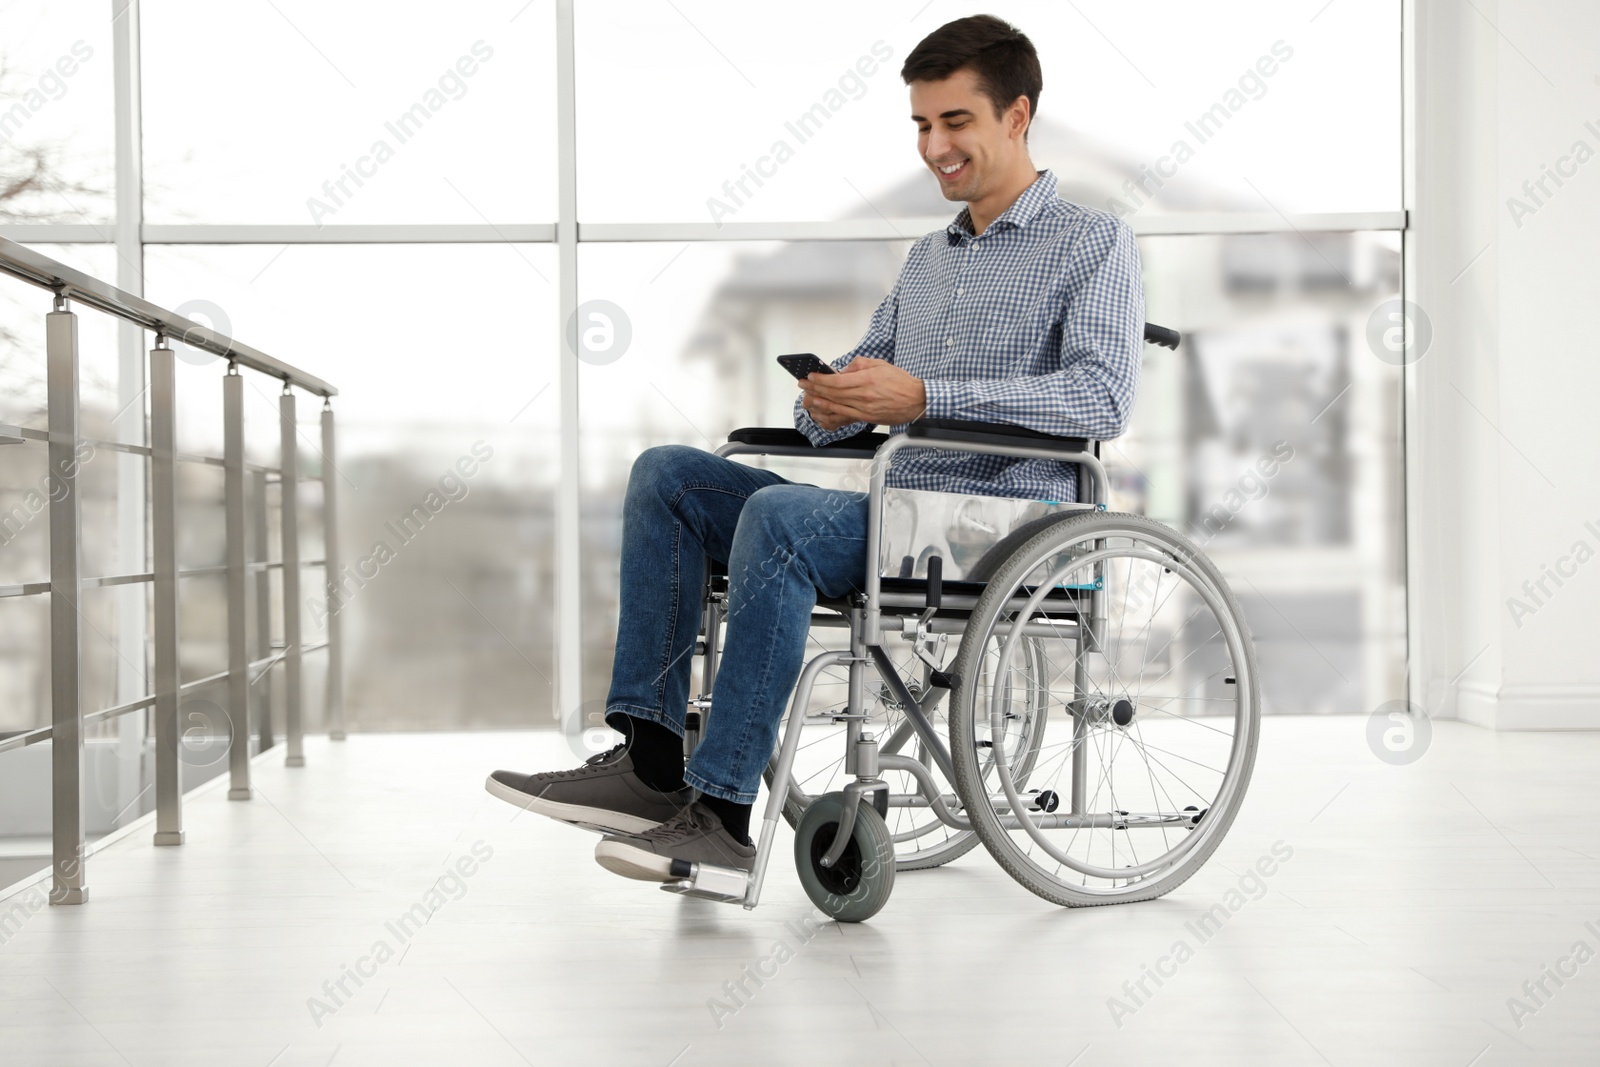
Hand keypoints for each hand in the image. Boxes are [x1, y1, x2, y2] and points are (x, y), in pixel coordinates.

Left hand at [800, 357, 926, 429]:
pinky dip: (831, 410)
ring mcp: (865, 408)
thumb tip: (842, 370)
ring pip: (837, 405)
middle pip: (834, 393)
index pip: (838, 381)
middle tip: (803, 384)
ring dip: (819, 400)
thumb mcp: (880, 364)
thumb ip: (859, 365)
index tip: (811, 376)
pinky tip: (822, 407)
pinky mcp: (866, 417)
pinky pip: (845, 414)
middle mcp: (865, 395)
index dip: (821, 379)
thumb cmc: (900, 382)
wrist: (916, 401)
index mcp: (868, 380)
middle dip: (815, 388)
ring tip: (807, 395)